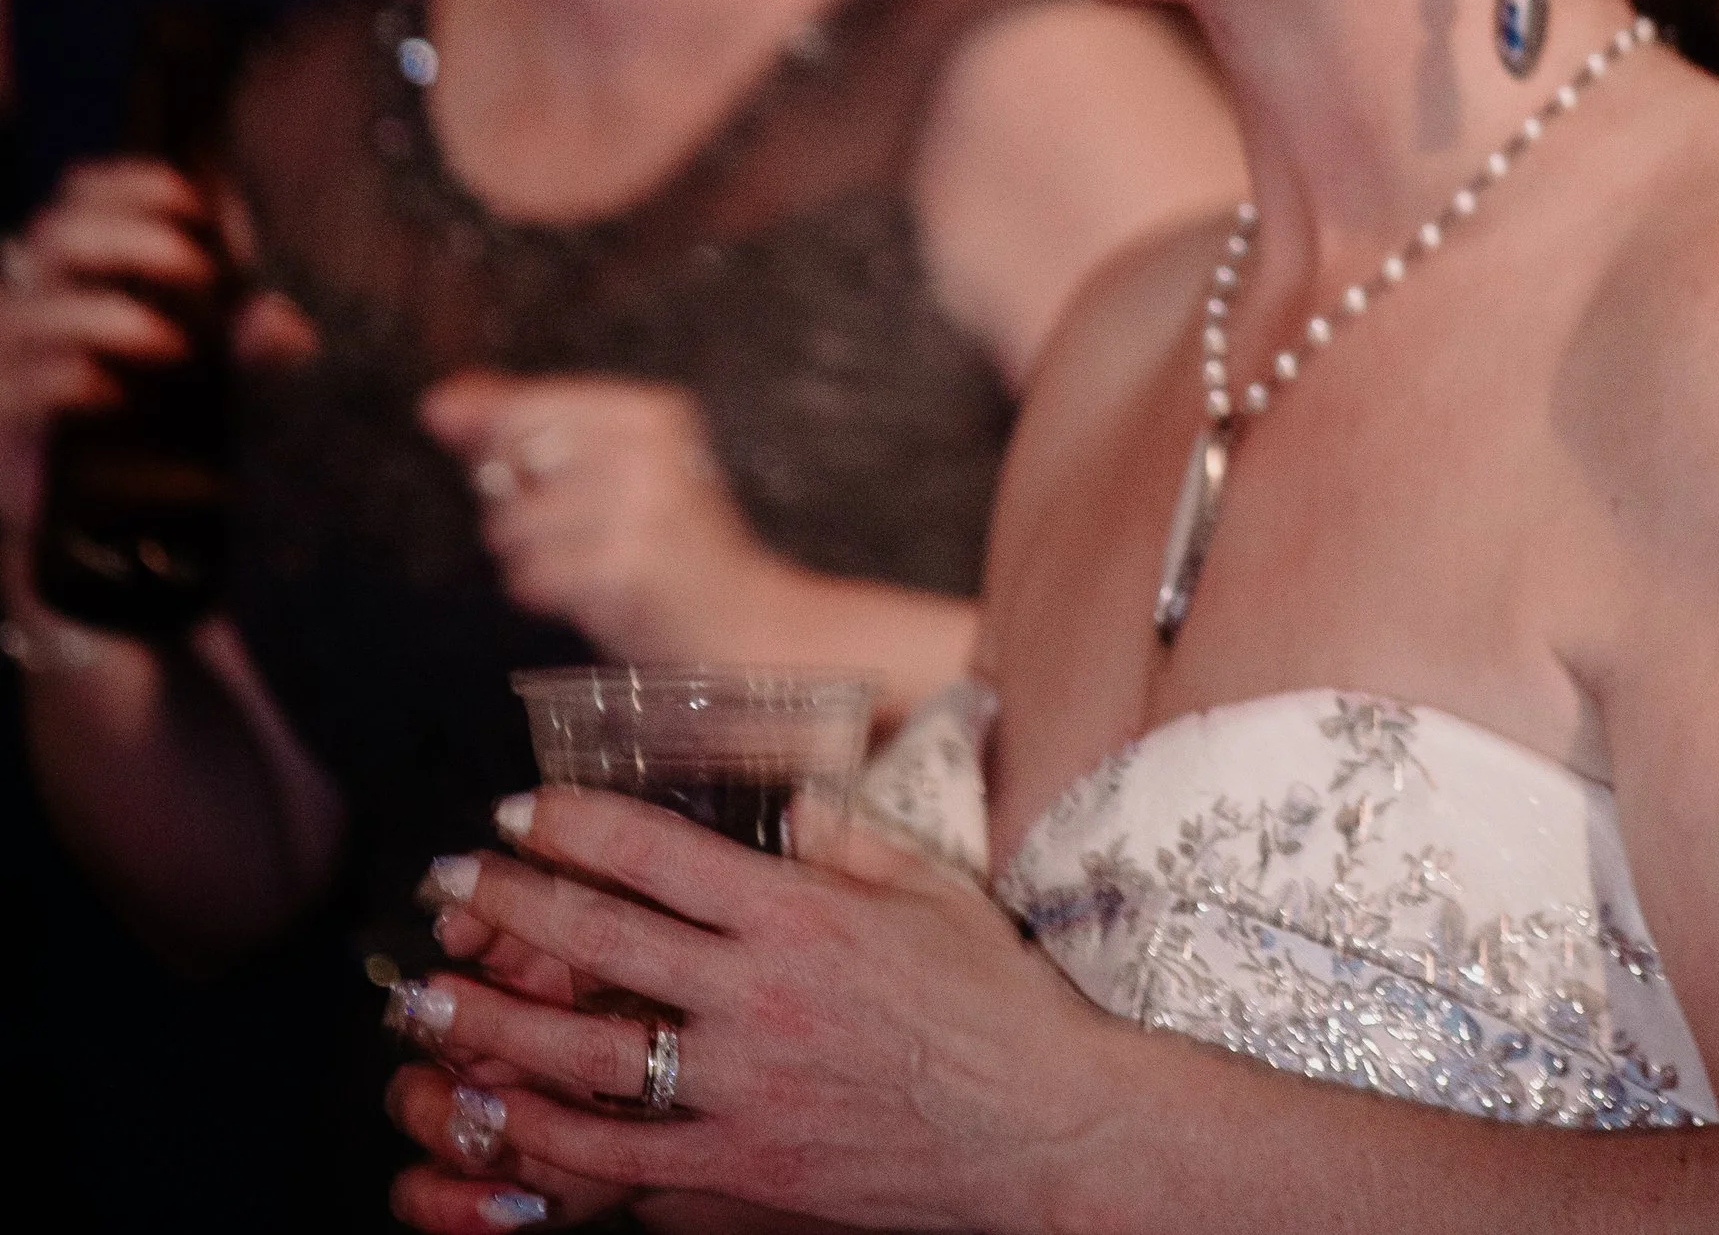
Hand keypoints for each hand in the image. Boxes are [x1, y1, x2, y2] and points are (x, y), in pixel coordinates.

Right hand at [0, 162, 213, 535]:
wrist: (76, 500)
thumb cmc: (137, 403)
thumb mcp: (197, 361)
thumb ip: (236, 340)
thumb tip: (285, 328)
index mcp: (71, 263)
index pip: (83, 194)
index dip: (131, 184)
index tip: (192, 198)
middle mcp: (31, 296)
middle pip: (59, 236)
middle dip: (132, 240)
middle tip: (198, 267)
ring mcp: (9, 353)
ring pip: (37, 311)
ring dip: (109, 317)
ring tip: (171, 342)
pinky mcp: (4, 410)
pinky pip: (24, 385)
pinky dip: (71, 381)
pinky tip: (113, 393)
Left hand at [384, 786, 1111, 1228]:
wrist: (1039, 1130)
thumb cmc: (995, 1004)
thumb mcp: (932, 888)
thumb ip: (849, 838)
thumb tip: (790, 802)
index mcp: (797, 916)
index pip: (654, 852)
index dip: (571, 824)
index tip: (516, 810)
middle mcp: (754, 998)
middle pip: (596, 943)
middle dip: (504, 909)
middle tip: (443, 887)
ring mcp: (739, 1094)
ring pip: (580, 1057)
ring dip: (490, 1024)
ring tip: (422, 1005)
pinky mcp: (738, 1173)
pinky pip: (616, 1161)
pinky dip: (541, 1139)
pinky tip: (492, 1116)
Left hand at [418, 374, 769, 662]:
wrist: (739, 628)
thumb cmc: (669, 545)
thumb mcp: (611, 466)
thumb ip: (521, 424)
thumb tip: (435, 403)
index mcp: (652, 412)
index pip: (526, 407)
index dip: (502, 450)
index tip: (539, 485)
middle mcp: (649, 449)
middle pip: (508, 463)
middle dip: (518, 505)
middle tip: (578, 530)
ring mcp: (639, 510)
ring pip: (508, 526)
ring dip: (530, 558)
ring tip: (588, 565)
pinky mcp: (622, 571)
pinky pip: (527, 577)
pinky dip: (543, 593)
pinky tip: (588, 594)